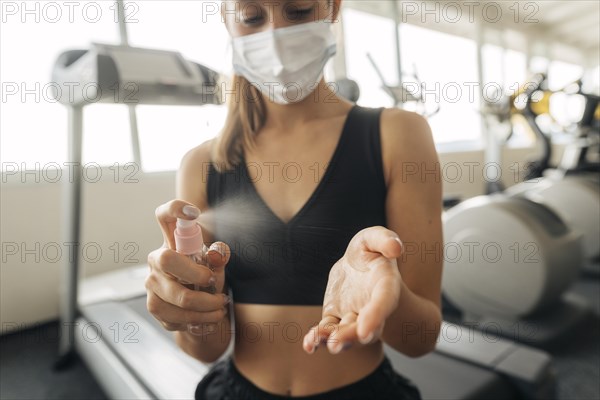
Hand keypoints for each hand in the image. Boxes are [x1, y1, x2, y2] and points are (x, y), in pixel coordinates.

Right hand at [146, 200, 230, 332]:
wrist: (197, 311)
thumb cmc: (204, 279)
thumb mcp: (215, 265)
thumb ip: (218, 256)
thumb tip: (218, 254)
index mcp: (172, 241)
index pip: (165, 216)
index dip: (175, 209)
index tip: (193, 212)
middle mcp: (157, 259)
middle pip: (169, 260)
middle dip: (197, 274)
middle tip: (214, 282)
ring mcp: (151, 283)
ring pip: (178, 297)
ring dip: (206, 306)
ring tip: (220, 306)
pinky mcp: (153, 306)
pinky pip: (177, 316)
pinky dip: (199, 320)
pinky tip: (208, 318)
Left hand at [303, 226, 402, 353]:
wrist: (357, 263)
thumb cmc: (369, 250)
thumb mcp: (375, 238)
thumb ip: (384, 240)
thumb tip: (396, 248)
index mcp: (386, 287)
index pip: (384, 303)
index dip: (376, 316)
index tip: (365, 331)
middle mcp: (372, 307)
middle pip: (364, 327)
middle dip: (350, 337)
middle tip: (335, 344)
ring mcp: (353, 315)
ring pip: (345, 333)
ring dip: (333, 340)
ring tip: (317, 343)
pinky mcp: (335, 316)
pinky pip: (328, 329)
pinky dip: (318, 338)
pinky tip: (309, 344)